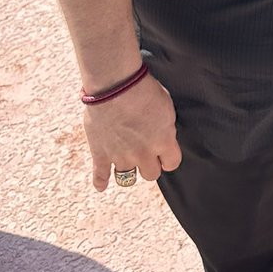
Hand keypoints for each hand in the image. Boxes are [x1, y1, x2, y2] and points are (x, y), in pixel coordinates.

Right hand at [83, 73, 181, 191]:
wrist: (115, 85)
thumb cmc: (144, 90)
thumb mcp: (166, 106)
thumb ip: (165, 126)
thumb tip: (162, 134)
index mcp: (163, 141)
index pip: (172, 163)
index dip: (168, 157)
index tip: (165, 152)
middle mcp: (143, 154)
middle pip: (151, 174)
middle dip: (150, 164)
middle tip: (145, 153)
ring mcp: (120, 156)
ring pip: (127, 178)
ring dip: (128, 169)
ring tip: (127, 161)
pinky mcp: (100, 154)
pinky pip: (100, 176)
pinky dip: (100, 182)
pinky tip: (102, 186)